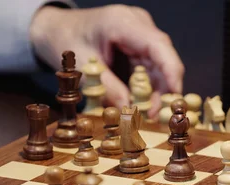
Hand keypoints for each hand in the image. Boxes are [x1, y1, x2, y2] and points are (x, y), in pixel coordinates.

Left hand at [29, 5, 184, 118]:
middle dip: (161, 89)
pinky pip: (149, 67)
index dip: (171, 72)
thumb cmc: (65, 40)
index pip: (158, 46)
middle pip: (162, 58)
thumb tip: (128, 109)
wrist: (55, 27)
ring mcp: (139, 33)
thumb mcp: (84, 66)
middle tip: (153, 116)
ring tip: (145, 114)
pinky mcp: (137, 44)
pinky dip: (145, 86)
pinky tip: (139, 103)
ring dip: (154, 91)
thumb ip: (107, 87)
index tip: (173, 97)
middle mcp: (138, 24)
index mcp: (123, 22)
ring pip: (158, 65)